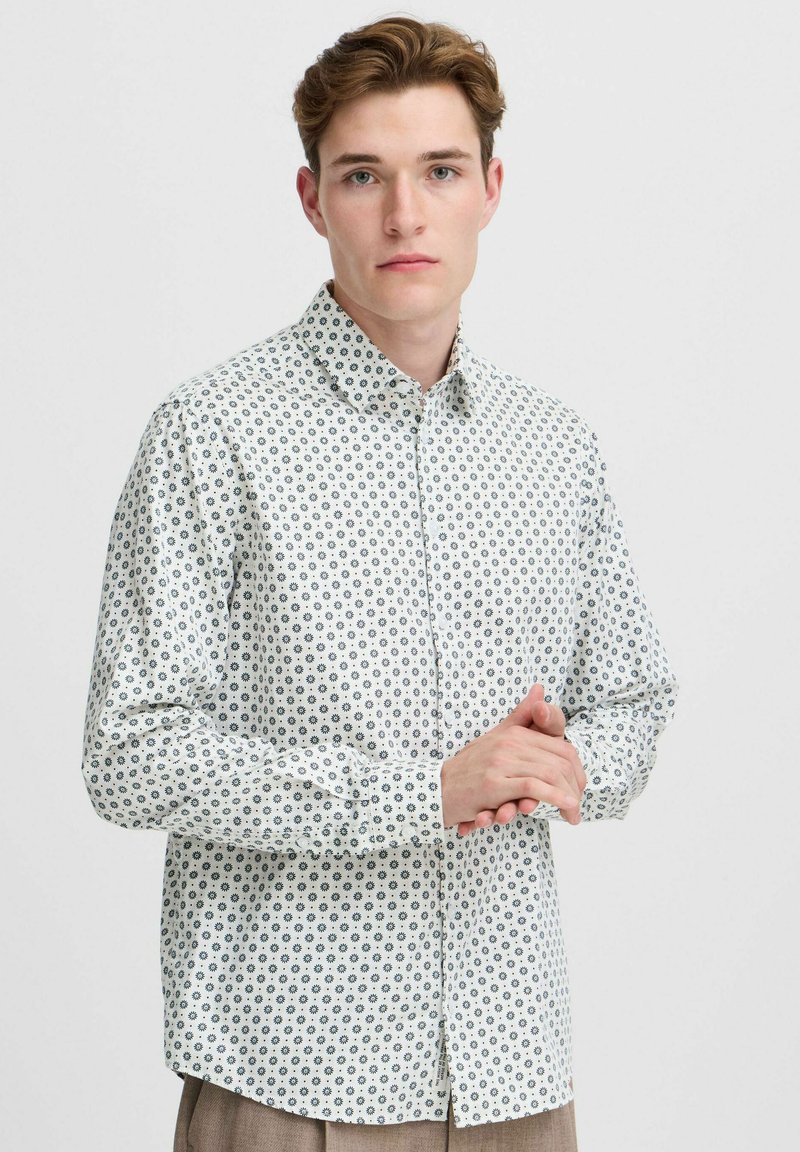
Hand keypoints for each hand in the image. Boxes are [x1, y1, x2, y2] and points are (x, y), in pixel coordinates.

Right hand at [455, 683, 584, 834]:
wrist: (437, 788)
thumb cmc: (470, 767)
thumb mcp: (497, 737)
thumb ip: (521, 716)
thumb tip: (539, 688)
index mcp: (514, 733)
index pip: (560, 747)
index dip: (576, 770)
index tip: (578, 789)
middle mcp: (509, 743)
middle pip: (560, 761)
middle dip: (575, 786)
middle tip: (577, 806)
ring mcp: (500, 762)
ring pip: (550, 774)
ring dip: (567, 797)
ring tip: (573, 812)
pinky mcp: (492, 784)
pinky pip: (532, 788)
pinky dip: (553, 798)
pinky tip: (565, 806)